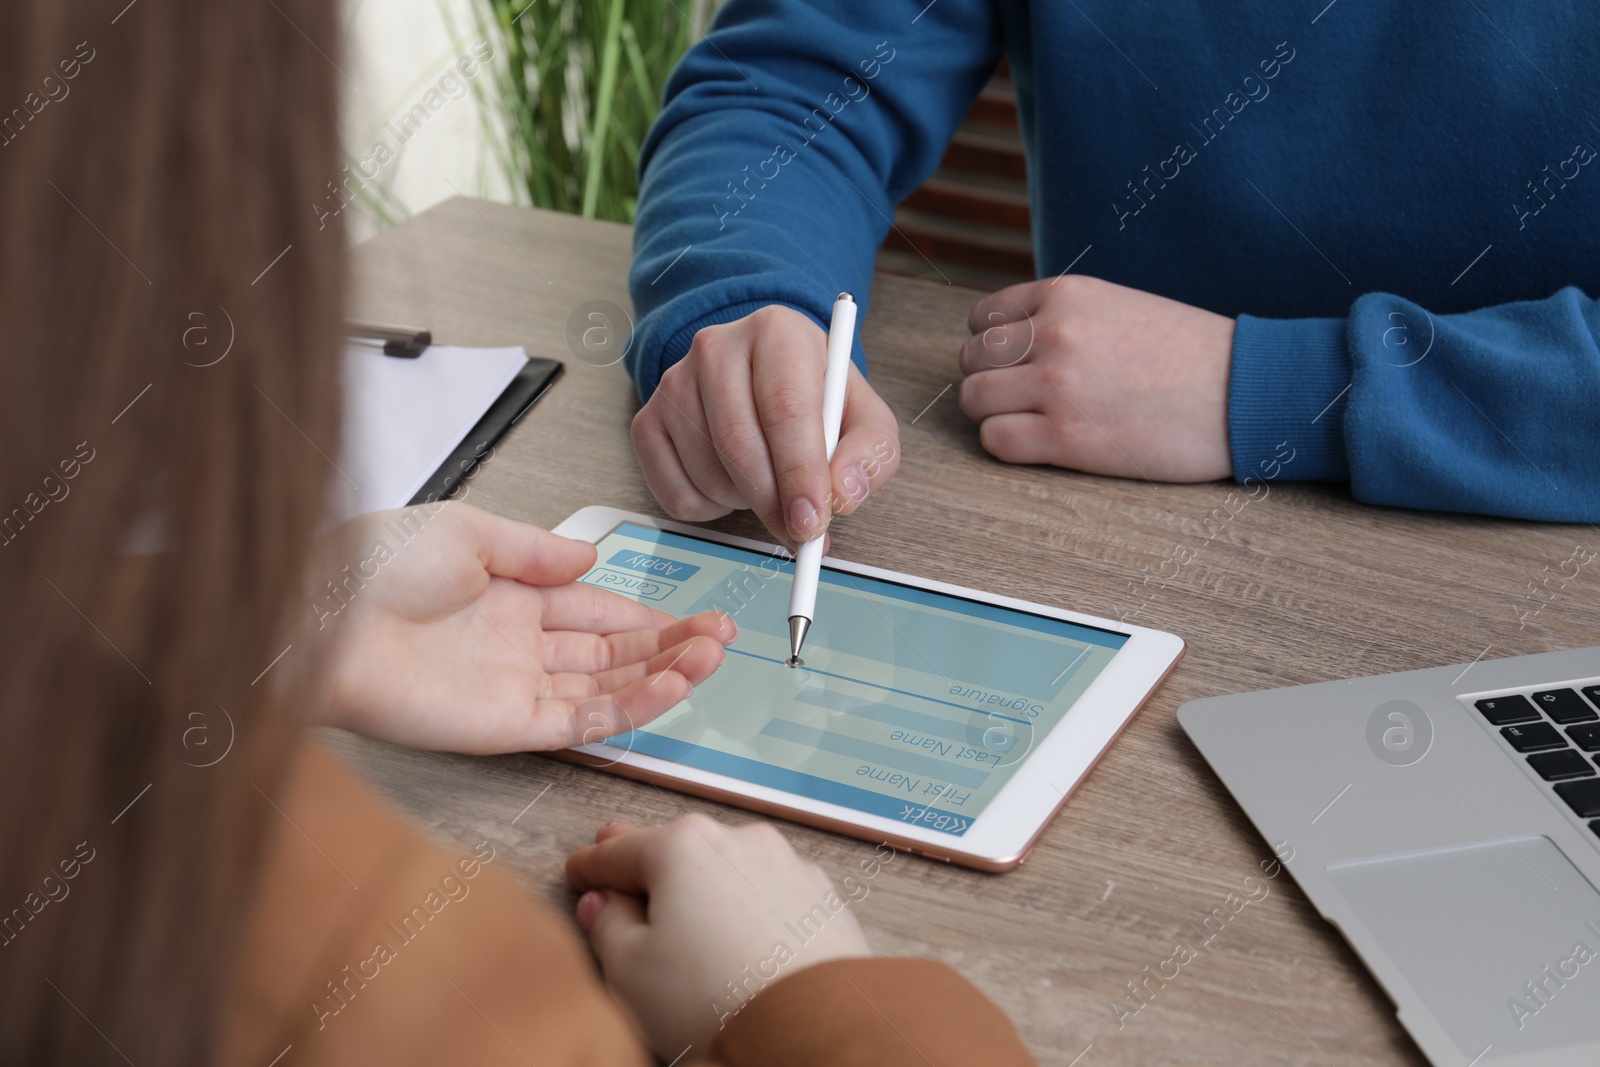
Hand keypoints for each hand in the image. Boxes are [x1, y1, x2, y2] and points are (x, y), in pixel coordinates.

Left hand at [311, 502, 734, 753]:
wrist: (317, 620)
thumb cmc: (373, 568)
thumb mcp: (468, 531)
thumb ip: (537, 551)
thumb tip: (590, 556)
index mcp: (507, 596)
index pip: (596, 610)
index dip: (650, 614)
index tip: (696, 614)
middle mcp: (517, 645)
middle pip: (612, 653)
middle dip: (671, 645)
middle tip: (723, 637)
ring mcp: (515, 688)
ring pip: (608, 689)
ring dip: (663, 675)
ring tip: (713, 658)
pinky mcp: (507, 727)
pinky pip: (583, 722)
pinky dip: (630, 707)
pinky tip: (670, 687)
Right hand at [567, 815, 872, 1058]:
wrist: (811, 1025)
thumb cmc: (717, 999)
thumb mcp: (628, 969)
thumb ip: (606, 925)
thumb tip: (603, 905)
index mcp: (681, 847)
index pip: (617, 852)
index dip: (590, 865)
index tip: (580, 871)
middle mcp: (737, 841)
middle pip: (675, 849)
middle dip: (646, 864)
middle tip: (621, 872)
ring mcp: (785, 865)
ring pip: (726, 867)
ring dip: (702, 885)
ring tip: (683, 915)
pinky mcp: (818, 898)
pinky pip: (768, 892)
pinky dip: (747, 905)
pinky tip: (738, 936)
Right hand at [631, 305, 900, 548]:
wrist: (769, 379)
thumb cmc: (817, 399)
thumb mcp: (864, 418)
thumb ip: (870, 454)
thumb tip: (843, 493)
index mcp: (777, 332)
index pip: (785, 409)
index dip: (799, 473)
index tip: (812, 521)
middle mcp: (717, 347)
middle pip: (740, 444)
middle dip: (773, 502)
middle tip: (799, 531)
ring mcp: (674, 383)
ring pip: (708, 473)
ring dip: (745, 502)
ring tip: (768, 482)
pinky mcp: (648, 421)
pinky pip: (674, 491)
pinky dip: (709, 508)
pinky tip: (732, 483)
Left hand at [958, 275, 1234, 480]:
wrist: (1248, 392)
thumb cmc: (1192, 355)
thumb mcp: (1120, 306)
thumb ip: (1065, 316)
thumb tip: (1012, 340)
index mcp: (1067, 294)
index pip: (983, 318)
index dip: (992, 348)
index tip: (1016, 367)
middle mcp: (1055, 332)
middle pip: (972, 360)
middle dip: (990, 382)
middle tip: (1025, 402)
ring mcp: (1057, 385)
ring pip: (974, 400)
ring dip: (995, 416)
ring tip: (1034, 424)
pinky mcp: (1067, 437)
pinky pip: (995, 441)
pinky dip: (1008, 447)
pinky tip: (1044, 446)